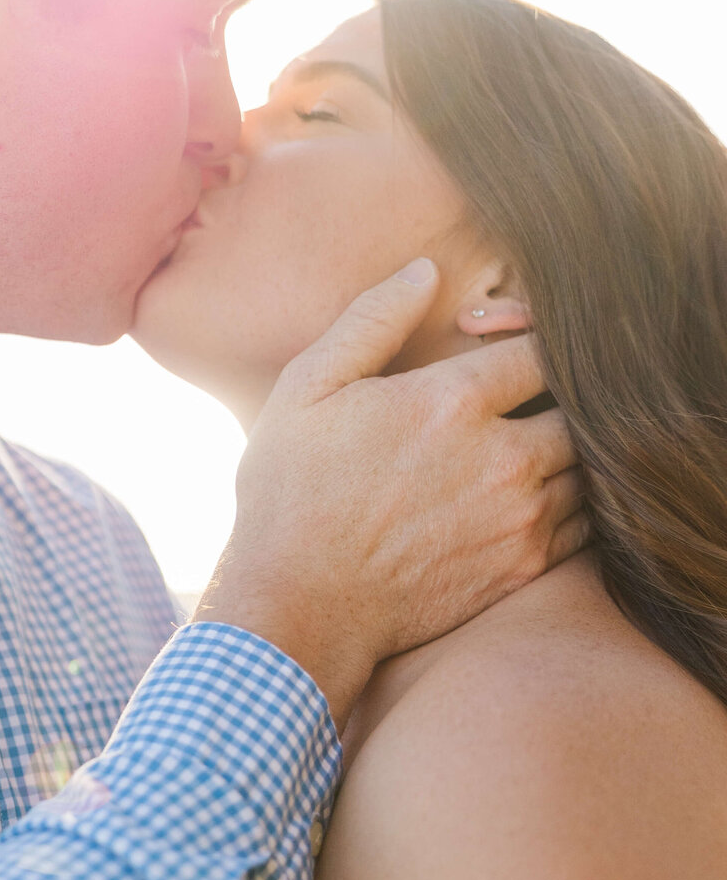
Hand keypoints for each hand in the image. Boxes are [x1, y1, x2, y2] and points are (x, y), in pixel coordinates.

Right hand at [198, 259, 583, 723]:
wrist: (300, 609)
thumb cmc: (291, 497)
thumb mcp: (307, 391)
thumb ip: (371, 321)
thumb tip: (426, 271)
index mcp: (451, 403)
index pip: (540, 349)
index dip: (529, 337)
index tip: (501, 346)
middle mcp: (502, 459)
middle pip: (578, 405)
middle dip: (557, 394)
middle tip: (522, 397)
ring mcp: (520, 519)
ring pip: (588, 465)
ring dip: (569, 448)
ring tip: (527, 443)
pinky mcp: (523, 569)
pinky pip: (585, 523)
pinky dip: (575, 502)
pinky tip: (533, 495)